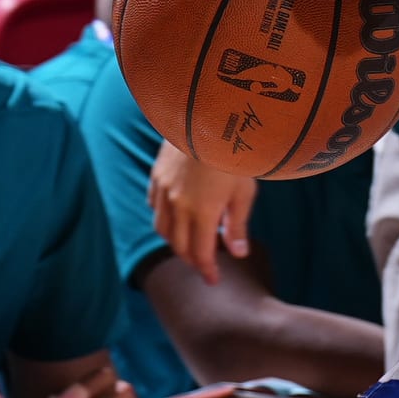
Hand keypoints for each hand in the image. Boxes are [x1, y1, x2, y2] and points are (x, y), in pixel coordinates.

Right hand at [150, 139, 254, 281]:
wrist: (207, 116)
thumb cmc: (234, 152)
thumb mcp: (244, 191)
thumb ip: (238, 225)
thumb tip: (237, 253)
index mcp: (202, 213)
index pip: (201, 254)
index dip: (206, 271)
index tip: (213, 281)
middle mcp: (178, 206)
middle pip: (178, 246)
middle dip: (191, 260)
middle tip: (204, 266)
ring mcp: (163, 190)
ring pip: (162, 229)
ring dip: (175, 242)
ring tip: (190, 244)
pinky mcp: (157, 176)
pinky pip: (154, 206)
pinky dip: (164, 218)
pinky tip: (175, 218)